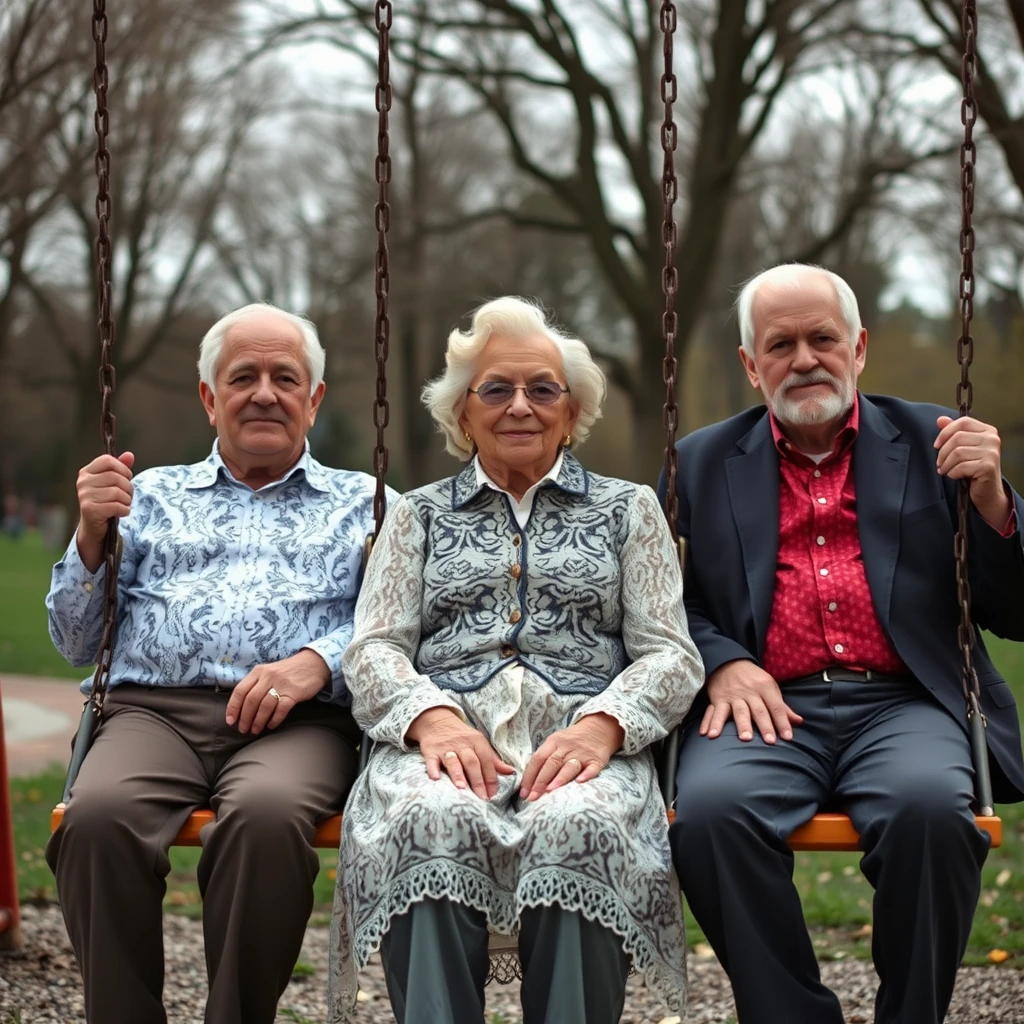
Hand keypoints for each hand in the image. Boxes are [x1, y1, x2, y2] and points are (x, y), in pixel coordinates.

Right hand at [76, 452, 134, 571]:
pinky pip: (116, 506)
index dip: (122, 469)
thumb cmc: (106, 501)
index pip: (108, 460)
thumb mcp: (113, 483)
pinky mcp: (89, 510)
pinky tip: (120, 512)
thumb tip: (129, 455)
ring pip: (118, 492)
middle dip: (128, 488)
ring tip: (123, 504)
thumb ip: (121, 468)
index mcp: (87, 472)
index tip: (126, 478)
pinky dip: (124, 510)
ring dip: (127, 501)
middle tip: (127, 496)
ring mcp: (84, 496)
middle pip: (116, 477)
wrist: (95, 526)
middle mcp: (82, 482)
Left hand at [225, 649, 329, 733]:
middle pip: (251, 700)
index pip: (240, 691)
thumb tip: (242, 706)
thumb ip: (256, 684)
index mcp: (259, 671)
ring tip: (255, 730)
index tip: (231, 721)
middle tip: (243, 729)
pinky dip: (274, 719)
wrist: (314, 663)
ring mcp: (282, 684)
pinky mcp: (294, 692)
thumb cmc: (289, 671)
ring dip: (258, 721)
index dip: (233, 708)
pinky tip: (271, 725)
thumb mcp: (269, 672)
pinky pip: (281, 709)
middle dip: (245, 718)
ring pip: (264, 706)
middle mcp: (268, 676)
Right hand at [406, 707, 514, 798]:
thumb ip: (493, 760)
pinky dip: (433, 768)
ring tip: (462, 788)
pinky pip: (432, 760)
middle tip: (481, 798)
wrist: (437, 721)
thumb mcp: (479, 743)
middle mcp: (462, 744)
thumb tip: (511, 772)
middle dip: (477, 780)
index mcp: (477, 742)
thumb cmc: (462, 737)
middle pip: (472, 762)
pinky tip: (435, 778)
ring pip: (454, 761)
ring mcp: (446, 747)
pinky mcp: (431, 750)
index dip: (491, 778)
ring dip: (458, 774)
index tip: (493, 795)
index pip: (487, 761)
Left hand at [519, 712, 623, 801]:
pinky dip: (586, 775)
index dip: (529, 776)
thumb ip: (544, 758)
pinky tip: (580, 782)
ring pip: (569, 766)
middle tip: (532, 798)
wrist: (598, 728)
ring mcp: (582, 753)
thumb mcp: (555, 742)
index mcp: (553, 742)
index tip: (523, 793)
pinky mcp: (596, 759)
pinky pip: (592, 768)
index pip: (538, 759)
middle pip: (551, 764)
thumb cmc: (572, 740)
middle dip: (540, 782)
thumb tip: (529, 782)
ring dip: (559, 778)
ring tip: (550, 791)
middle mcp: (566, 747)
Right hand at [701, 660, 802, 743]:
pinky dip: (712, 723)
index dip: (782, 722)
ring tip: (744, 739)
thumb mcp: (769, 687)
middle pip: (758, 710)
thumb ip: (782, 707)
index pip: (776, 706)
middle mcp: (749, 691)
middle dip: (764, 725)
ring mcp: (733, 695)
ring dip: (741, 725)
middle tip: (769, 741)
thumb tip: (798, 722)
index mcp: (764, 686)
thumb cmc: (752, 679)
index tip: (788, 737)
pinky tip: (710, 734)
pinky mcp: (718, 699)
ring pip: (739, 711)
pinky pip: (715, 711)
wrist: (727, 662)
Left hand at [935, 416, 1009, 530]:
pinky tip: (954, 475)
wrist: (987, 491)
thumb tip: (940, 419)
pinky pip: (961, 466)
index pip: (962, 422)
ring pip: (957, 452)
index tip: (936, 445)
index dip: (945, 433)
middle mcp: (992, 439)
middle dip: (943, 452)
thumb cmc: (973, 468)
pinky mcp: (988, 466)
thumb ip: (953, 433)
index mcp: (987, 430)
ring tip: (945, 470)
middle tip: (939, 463)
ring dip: (946, 464)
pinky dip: (952, 472)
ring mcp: (992, 452)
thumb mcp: (963, 448)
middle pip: (957, 438)